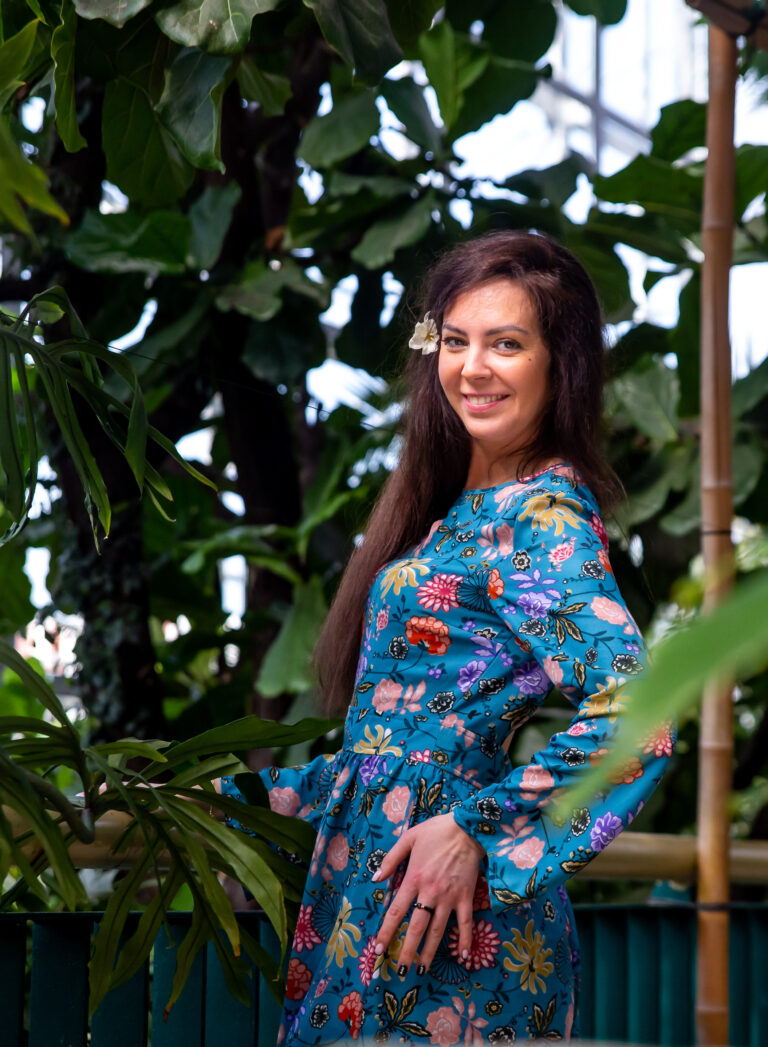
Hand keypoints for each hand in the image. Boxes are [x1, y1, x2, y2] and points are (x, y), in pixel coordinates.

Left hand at [372, 813, 484, 974]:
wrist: (467, 828)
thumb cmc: (436, 831)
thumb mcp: (409, 838)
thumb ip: (391, 859)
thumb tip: (375, 878)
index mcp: (414, 879)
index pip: (396, 912)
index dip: (386, 932)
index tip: (379, 949)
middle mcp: (430, 892)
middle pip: (416, 928)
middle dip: (407, 951)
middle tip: (400, 970)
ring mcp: (449, 897)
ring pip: (438, 930)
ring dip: (430, 952)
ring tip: (422, 969)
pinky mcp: (466, 897)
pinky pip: (465, 923)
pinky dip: (465, 940)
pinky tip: (463, 957)